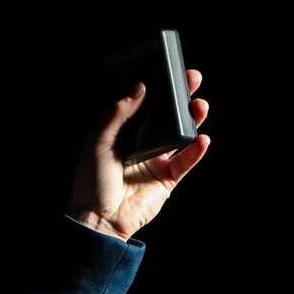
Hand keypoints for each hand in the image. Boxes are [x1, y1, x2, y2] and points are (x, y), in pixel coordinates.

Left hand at [67, 68, 211, 241]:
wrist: (99, 219)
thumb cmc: (92, 182)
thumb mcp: (99, 141)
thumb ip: (117, 114)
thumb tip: (139, 89)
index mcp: (124, 134)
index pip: (146, 107)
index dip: (159, 90)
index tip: (170, 73)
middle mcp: (142, 146)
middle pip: (166, 118)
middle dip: (181, 99)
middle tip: (192, 80)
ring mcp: (156, 163)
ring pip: (180, 137)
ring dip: (192, 121)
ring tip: (200, 107)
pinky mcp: (167, 181)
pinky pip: (185, 162)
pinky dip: (195, 151)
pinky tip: (201, 139)